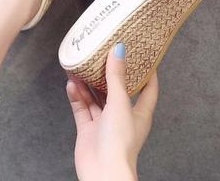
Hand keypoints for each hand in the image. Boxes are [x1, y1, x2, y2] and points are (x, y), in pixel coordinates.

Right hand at [66, 43, 158, 180]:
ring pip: (95, 98)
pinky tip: (71, 85)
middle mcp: (122, 117)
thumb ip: (116, 76)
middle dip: (108, 74)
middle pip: (116, 90)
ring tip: (80, 67)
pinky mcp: (88, 130)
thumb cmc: (120, 141)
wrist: (102, 171)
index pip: (148, 88)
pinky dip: (76, 96)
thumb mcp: (120, 102)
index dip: (147, 72)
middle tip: (102, 56)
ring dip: (87, 84)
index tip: (143, 55)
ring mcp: (104, 123)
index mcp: (139, 112)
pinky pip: (81, 108)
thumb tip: (119, 51)